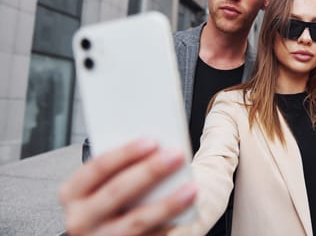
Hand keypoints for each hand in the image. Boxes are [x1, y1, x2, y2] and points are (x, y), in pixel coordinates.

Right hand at [60, 139, 196, 235]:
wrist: (106, 233)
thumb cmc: (110, 196)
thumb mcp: (103, 182)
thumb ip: (120, 166)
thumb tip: (155, 147)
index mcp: (72, 193)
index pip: (98, 167)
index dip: (125, 153)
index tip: (152, 141)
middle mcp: (81, 219)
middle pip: (117, 191)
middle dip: (150, 171)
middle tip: (176, 155)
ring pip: (136, 221)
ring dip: (167, 204)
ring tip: (191, 187)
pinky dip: (169, 225)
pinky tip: (186, 211)